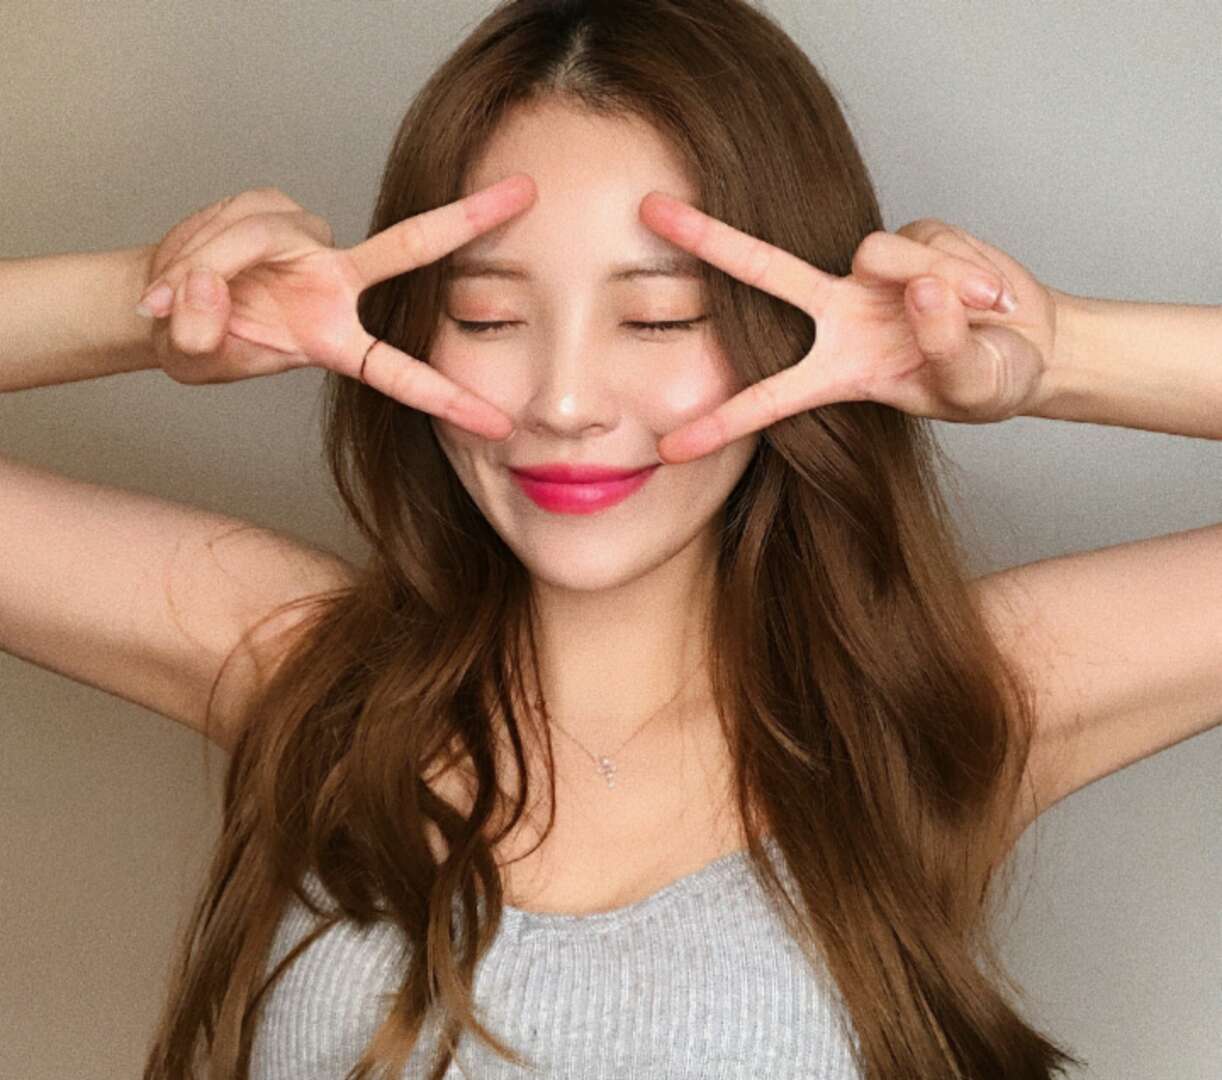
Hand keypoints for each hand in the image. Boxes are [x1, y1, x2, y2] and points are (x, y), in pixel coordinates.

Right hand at [136, 176, 536, 439]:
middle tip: (525, 193)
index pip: (400, 371)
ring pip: (262, 236)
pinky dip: (193, 249)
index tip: (500, 423)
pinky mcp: (272, 209)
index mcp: (333, 342)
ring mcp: (307, 244)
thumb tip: (208, 290)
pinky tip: (177, 271)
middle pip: (408, 247)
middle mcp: (335, 286)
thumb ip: (203, 334)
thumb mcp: (196, 356)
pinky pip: (233, 221)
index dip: (449, 398)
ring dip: (205, 266)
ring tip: (168, 302)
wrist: (160, 304)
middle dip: (468, 219)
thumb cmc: (198, 342)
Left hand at [638, 193, 1058, 463]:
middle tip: (649, 210)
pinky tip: (993, 291)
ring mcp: (873, 275)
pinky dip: (969, 268)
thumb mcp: (974, 386)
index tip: (669, 450)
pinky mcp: (912, 238)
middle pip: (764, 271)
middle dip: (709, 239)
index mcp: (837, 372)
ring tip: (990, 311)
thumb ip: (948, 349)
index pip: (768, 399)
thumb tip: (919, 292)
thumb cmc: (988, 379)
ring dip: (942, 283)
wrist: (1035, 346)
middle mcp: (839, 316)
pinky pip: (929, 244)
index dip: (721, 423)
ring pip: (883, 257)